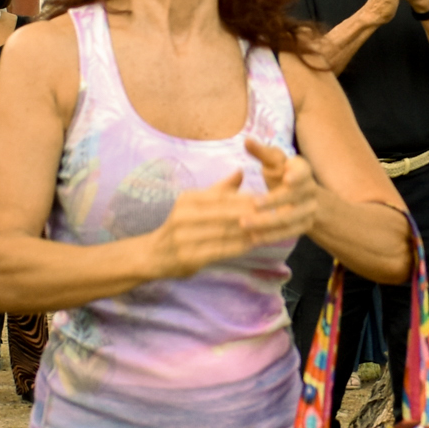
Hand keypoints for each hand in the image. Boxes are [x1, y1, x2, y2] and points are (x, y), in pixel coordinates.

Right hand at [148, 170, 280, 276]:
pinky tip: (253, 244)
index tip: (270, 199)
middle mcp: (185, 215)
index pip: (224, 196)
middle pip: (227, 213)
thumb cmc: (179, 228)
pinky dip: (239, 246)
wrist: (152, 255)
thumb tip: (241, 171)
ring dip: (250, 231)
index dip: (248, 198)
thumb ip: (219, 190)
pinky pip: (220, 250)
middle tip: (275, 214)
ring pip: (226, 232)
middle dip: (252, 214)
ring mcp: (185, 237)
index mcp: (188, 199)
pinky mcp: (189, 257)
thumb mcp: (194, 204)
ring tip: (270, 229)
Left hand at [242, 138, 321, 245]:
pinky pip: (287, 233)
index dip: (296, 175)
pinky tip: (253, 238)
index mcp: (303, 170)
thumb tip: (247, 139)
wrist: (303, 199)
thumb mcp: (274, 162)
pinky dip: (271, 236)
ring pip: (289, 218)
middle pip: (292, 197)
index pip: (303, 172)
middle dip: (273, 201)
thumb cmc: (281, 175)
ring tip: (244, 223)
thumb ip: (261, 152)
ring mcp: (308, 210)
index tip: (286, 179)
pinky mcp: (303, 226)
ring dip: (267, 222)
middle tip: (253, 204)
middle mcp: (309, 190)